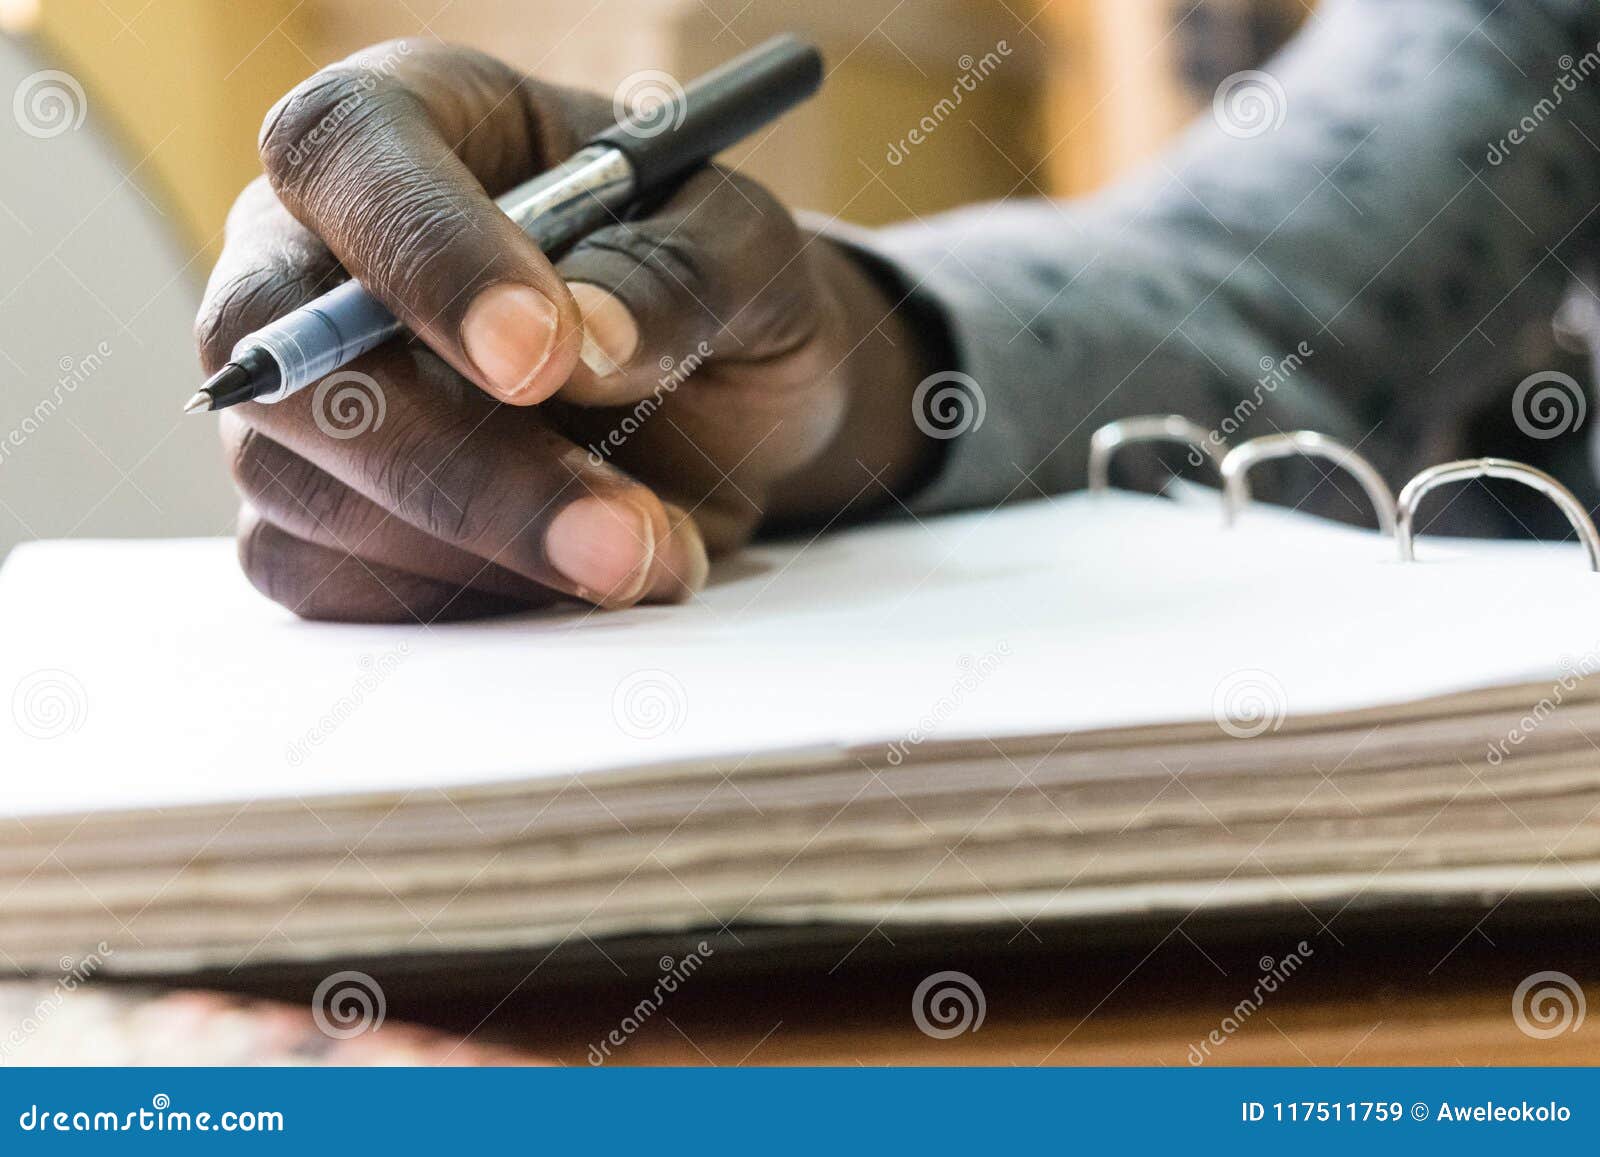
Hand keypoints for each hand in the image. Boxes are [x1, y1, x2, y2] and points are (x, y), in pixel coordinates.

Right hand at [196, 40, 934, 621]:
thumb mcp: (750, 254)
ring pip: (302, 491)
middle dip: (463, 467)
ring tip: (652, 553)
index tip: (539, 357)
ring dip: (485, 554)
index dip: (428, 257)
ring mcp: (301, 397)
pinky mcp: (311, 518)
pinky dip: (461, 602)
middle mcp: (313, 255)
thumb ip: (680, 273)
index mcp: (410, 127)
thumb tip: (584, 336)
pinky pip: (328, 582)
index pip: (349, 155)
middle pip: (293, 360)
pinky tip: (573, 583)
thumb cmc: (716, 292)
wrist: (722, 405)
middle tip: (617, 535)